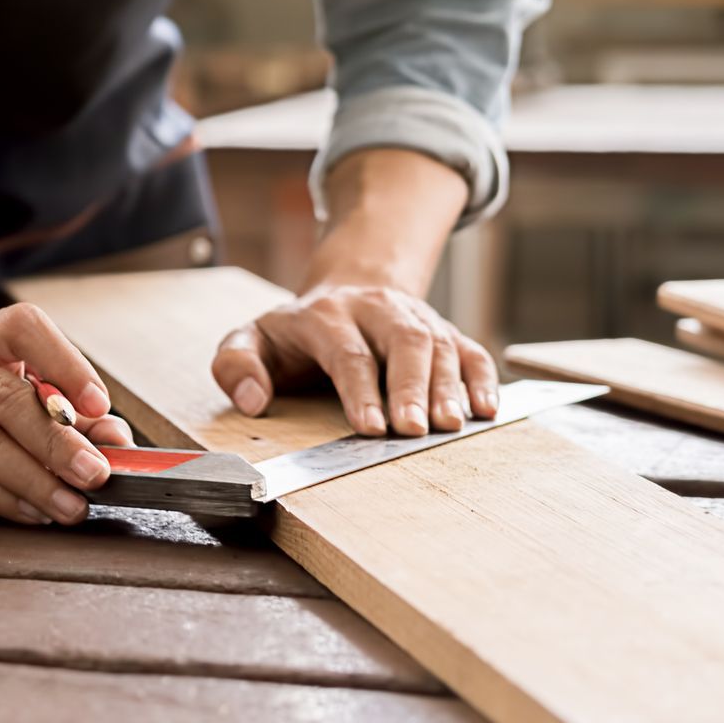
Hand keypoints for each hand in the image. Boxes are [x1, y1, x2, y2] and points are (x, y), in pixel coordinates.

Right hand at [0, 303, 119, 524]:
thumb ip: (59, 408)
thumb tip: (113, 438)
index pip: (23, 328)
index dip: (64, 362)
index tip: (98, 403)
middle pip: (5, 399)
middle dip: (58, 441)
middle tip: (95, 472)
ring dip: (35, 479)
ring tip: (72, 503)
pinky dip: (2, 498)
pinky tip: (32, 511)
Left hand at [210, 283, 497, 436]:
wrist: (342, 293)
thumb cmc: (293, 335)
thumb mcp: (250, 341)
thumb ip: (236, 365)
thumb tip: (252, 402)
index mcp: (326, 314)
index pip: (348, 353)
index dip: (361, 391)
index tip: (371, 428)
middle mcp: (375, 309)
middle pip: (403, 341)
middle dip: (411, 386)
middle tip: (416, 429)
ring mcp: (413, 317)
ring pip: (438, 344)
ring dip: (448, 386)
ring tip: (450, 425)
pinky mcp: (442, 330)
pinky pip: (468, 349)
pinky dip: (482, 377)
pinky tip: (486, 409)